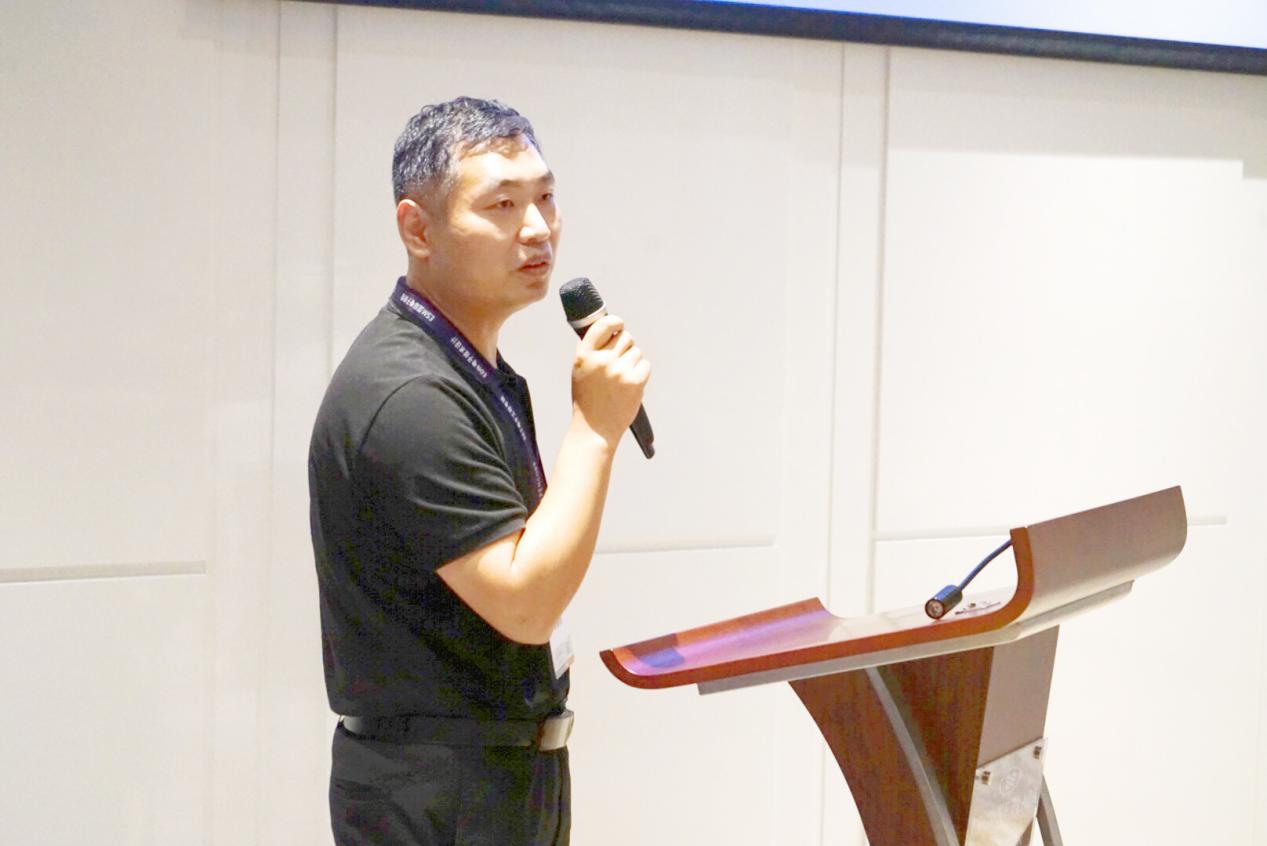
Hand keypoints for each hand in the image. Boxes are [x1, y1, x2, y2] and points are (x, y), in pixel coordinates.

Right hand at [571, 314, 650, 447]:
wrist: (594, 430)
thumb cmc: (587, 401)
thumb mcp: (580, 372)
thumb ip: (590, 351)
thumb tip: (605, 330)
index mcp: (584, 356)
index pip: (603, 325)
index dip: (615, 322)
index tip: (619, 324)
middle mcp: (601, 360)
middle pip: (625, 337)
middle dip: (625, 346)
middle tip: (620, 362)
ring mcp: (619, 371)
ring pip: (636, 352)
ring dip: (633, 362)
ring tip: (622, 379)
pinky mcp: (635, 381)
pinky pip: (645, 364)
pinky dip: (641, 372)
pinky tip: (630, 384)